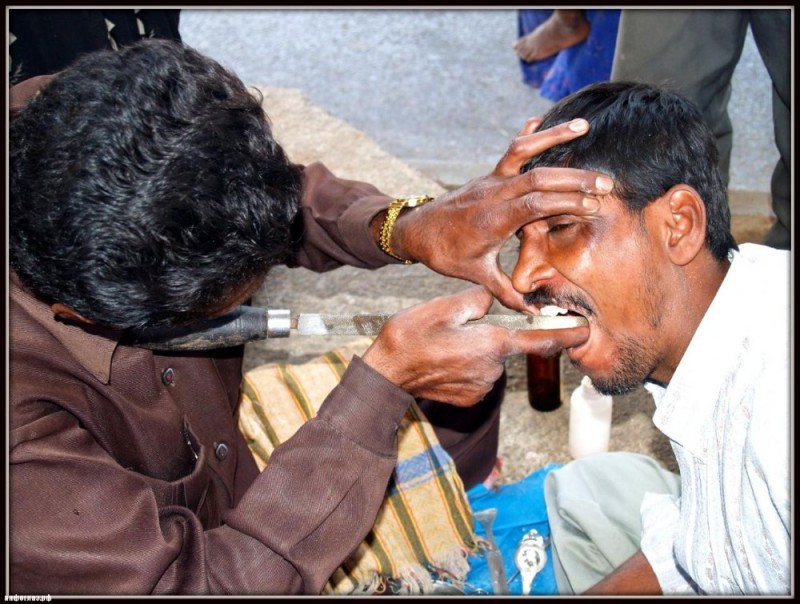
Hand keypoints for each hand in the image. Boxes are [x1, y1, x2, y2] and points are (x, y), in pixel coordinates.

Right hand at [361, 286, 588, 405]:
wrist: (387, 376)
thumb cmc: (411, 337)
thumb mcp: (443, 306)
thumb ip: (477, 301)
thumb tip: (489, 301)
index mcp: (491, 343)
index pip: (540, 340)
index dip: (566, 335)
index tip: (587, 332)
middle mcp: (493, 369)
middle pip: (506, 345)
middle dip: (492, 334)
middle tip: (458, 328)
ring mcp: (482, 387)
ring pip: (491, 359)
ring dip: (478, 350)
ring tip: (446, 345)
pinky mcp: (470, 398)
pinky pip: (479, 375)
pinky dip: (468, 366)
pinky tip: (444, 361)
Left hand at [391, 118, 612, 310]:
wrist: (417, 231)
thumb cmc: (446, 254)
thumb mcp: (476, 275)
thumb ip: (507, 293)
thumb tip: (535, 312)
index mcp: (492, 220)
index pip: (534, 205)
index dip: (565, 203)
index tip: (594, 206)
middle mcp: (493, 194)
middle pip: (537, 178)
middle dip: (573, 178)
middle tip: (607, 183)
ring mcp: (491, 180)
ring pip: (523, 152)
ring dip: (553, 137)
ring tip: (584, 125)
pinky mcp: (490, 175)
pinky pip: (511, 150)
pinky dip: (529, 133)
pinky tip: (545, 117)